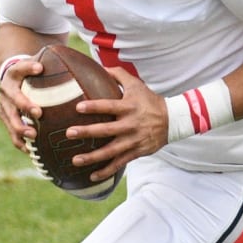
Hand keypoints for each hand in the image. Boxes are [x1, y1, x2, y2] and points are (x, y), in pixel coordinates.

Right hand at [0, 56, 41, 151]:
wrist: (11, 81)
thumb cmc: (31, 73)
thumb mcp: (37, 63)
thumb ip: (50, 62)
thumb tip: (74, 61)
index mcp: (13, 74)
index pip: (20, 68)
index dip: (28, 68)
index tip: (40, 68)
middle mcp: (6, 90)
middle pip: (14, 99)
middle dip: (25, 105)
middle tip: (39, 113)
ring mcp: (4, 107)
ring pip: (10, 120)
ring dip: (21, 128)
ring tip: (33, 135)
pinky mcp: (6, 120)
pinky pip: (12, 134)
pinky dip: (21, 143)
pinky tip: (31, 150)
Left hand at [66, 67, 167, 181]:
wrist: (173, 120)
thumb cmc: (150, 100)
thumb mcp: (136, 85)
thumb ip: (118, 74)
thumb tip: (99, 66)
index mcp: (129, 107)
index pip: (109, 106)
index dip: (94, 107)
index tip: (78, 107)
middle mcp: (131, 125)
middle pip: (106, 130)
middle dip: (87, 132)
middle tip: (69, 133)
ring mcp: (133, 140)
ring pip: (111, 151)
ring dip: (93, 157)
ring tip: (75, 160)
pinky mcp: (137, 152)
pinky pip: (119, 163)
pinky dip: (106, 171)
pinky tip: (92, 177)